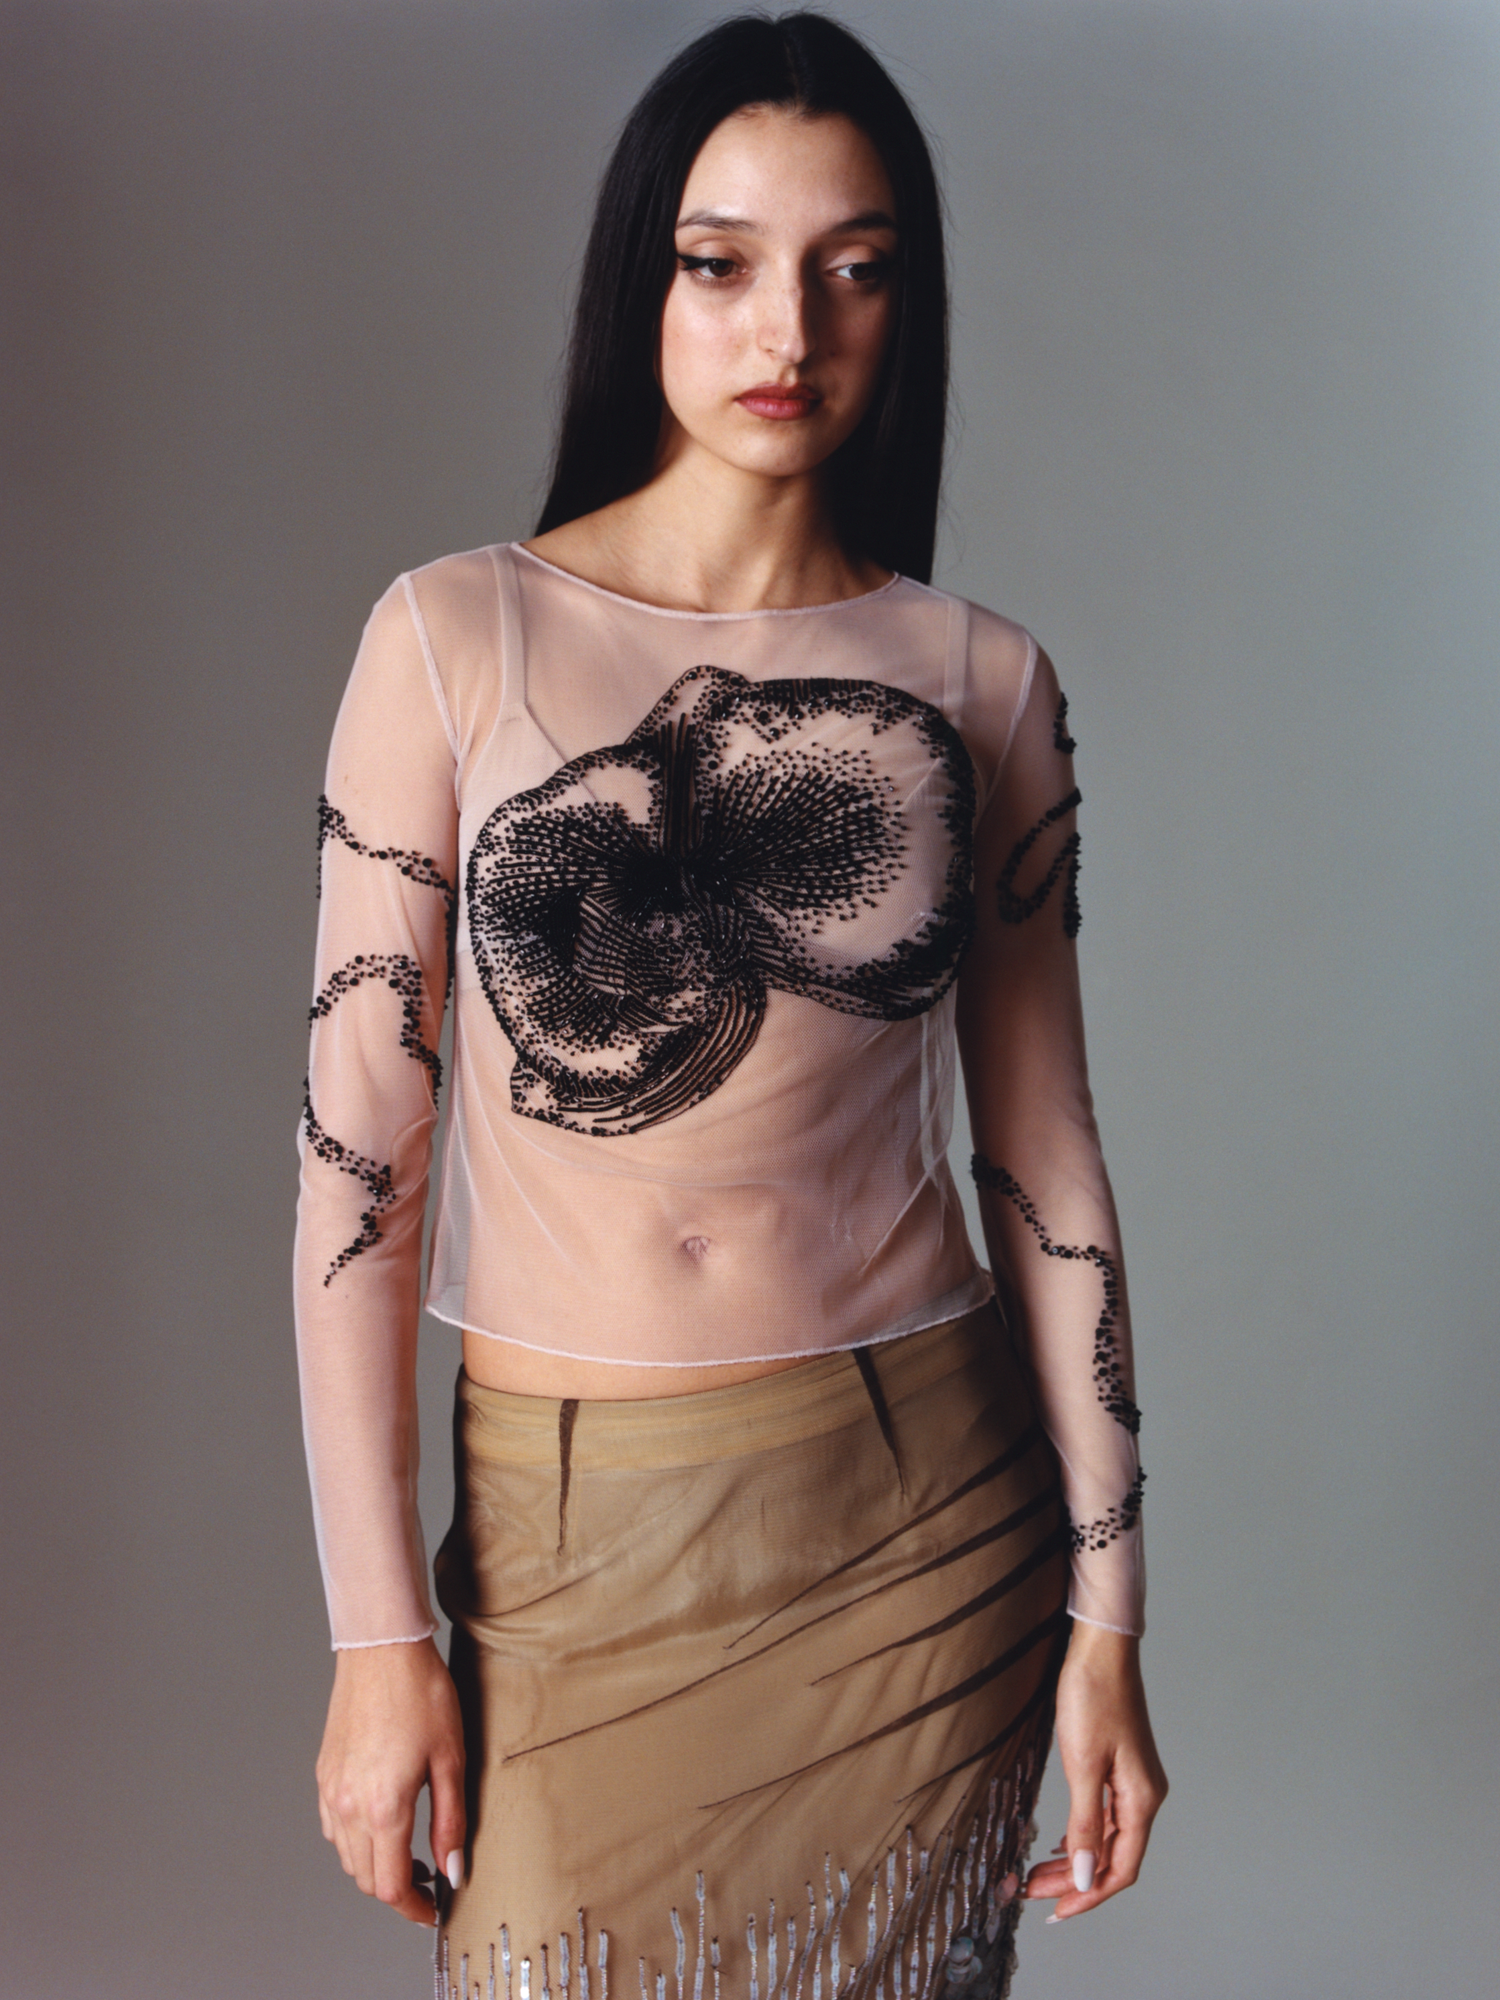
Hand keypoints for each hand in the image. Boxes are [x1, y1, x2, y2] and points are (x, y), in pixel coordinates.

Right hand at [315, 1636, 466, 1925]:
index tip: (434, 1908)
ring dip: (375, 1865)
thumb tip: (453, 1870)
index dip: (414, 1908)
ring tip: (410, 1850)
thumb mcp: (451, 1759)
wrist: (382, 1649)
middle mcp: (349, 1806)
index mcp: (383, 1808)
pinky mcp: (324, 1774)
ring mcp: (331, 1790)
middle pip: (366, 1878)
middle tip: (431, 1877)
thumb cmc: (421, 1695)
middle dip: (398, 1888)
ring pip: (347, 1856)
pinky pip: (334, 1827)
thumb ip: (450, 1822)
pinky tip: (381, 1820)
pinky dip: (356, 1840)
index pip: (391, 1885)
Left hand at [1024, 1624, 1166, 1920]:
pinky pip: (1104, 1815)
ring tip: (1037, 1873)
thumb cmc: (1092, 1698)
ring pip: (1106, 1837)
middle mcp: (1144, 1796)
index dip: (1090, 1895)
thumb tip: (1085, 1876)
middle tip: (1030, 1893)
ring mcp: (1134, 1781)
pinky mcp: (1120, 1766)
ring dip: (1074, 1859)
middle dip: (1073, 1880)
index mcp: (1141, 1800)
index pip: (1120, 1868)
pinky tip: (1060, 1841)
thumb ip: (1084, 1824)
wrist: (1101, 1648)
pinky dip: (1081, 1834)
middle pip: (1113, 1857)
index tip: (1055, 1913)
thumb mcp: (1082, 1764)